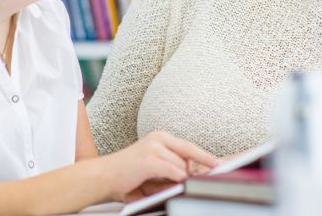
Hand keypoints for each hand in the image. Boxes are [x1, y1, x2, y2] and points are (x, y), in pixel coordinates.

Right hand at [101, 131, 218, 199]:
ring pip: (181, 166)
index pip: (189, 146)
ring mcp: (154, 147)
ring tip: (157, 185)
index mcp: (160, 137)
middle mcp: (158, 138)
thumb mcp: (154, 168)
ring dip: (176, 180)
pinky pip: (174, 172)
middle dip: (191, 172)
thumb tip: (192, 176)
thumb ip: (172, 168)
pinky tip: (171, 183)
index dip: (205, 156)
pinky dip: (176, 179)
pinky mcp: (149, 160)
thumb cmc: (128, 175)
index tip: (218, 163)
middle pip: (188, 157)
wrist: (103, 176)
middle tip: (200, 177)